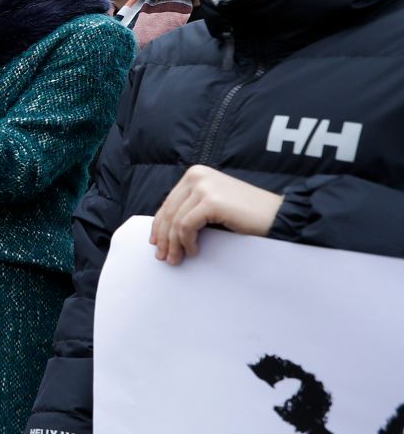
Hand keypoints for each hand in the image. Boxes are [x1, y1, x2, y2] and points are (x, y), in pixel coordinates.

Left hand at [150, 165, 284, 264]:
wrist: (277, 216)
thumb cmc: (246, 214)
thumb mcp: (213, 204)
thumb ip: (191, 208)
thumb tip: (163, 230)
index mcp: (195, 174)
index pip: (168, 203)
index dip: (159, 225)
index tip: (156, 243)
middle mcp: (197, 175)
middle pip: (168, 212)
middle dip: (163, 238)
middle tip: (163, 257)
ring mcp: (204, 186)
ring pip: (175, 221)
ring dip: (173, 244)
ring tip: (177, 259)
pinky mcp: (211, 201)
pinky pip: (186, 226)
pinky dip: (186, 242)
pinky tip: (194, 252)